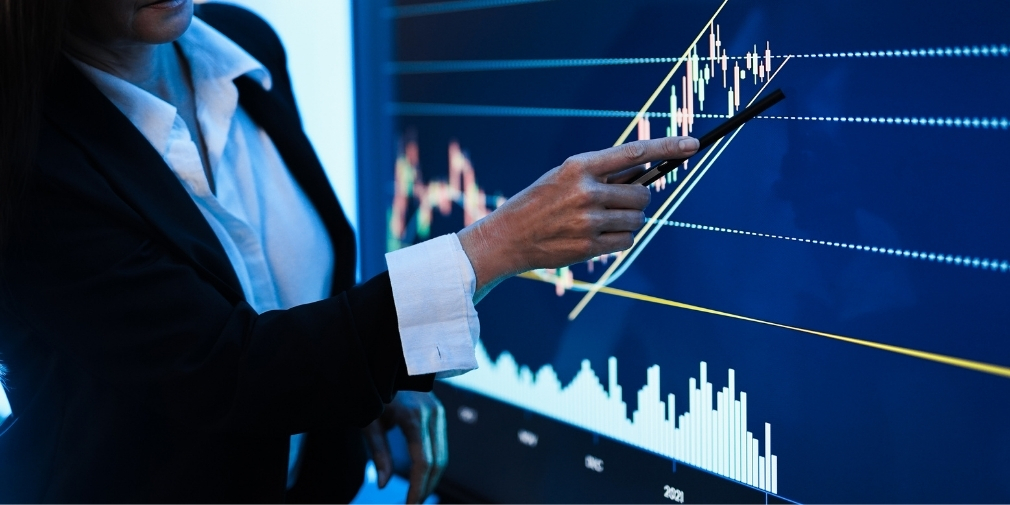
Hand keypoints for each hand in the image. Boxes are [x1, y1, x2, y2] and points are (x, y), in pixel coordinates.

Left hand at [363, 391, 447, 503]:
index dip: (418, 487)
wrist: (384, 363)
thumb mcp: (370, 422)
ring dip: (431, 478)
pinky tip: (422, 477)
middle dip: (426, 487)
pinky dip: (434, 464)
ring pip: (443, 454)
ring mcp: (438, 411)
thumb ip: (378, 453)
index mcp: (413, 416)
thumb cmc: (373, 392)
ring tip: (416, 495)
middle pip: (437, 461)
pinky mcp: (438, 412)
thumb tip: (383, 485)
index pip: (423, 461)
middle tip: (413, 504)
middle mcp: (432, 413)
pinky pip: (440, 444)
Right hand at [458, 136, 698, 298]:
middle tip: (619, 202)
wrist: (508, 237)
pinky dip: (621, 239)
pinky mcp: (589, 246)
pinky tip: (599, 237)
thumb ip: (602, 174)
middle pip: (641, 195)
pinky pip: (627, 241)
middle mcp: (586, 191)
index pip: (634, 152)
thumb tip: (645, 172)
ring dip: (629, 221)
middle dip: (637, 200)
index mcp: (579, 166)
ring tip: (602, 221)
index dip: (667, 148)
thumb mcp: (564, 177)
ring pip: (636, 220)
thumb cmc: (539, 203)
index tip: (692, 144)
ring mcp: (588, 220)